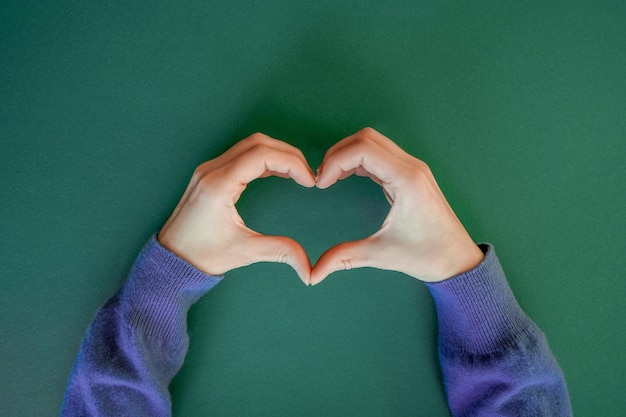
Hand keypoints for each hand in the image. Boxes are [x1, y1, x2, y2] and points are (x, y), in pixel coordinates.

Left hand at [158, 133, 316, 284]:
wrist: (171, 258)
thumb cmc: (201, 255)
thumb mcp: (243, 252)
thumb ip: (279, 251)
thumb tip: (309, 268)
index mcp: (219, 185)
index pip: (262, 155)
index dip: (291, 163)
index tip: (309, 181)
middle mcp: (212, 170)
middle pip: (258, 143)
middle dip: (288, 155)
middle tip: (307, 174)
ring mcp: (209, 169)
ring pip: (250, 145)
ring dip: (277, 153)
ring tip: (297, 172)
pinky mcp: (210, 173)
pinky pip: (241, 155)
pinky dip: (264, 159)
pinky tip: (278, 172)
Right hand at [311, 128, 483, 284]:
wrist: (458, 261)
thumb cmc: (428, 255)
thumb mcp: (382, 254)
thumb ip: (345, 257)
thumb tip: (314, 273)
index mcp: (406, 179)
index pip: (363, 149)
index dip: (335, 161)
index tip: (321, 184)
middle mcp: (411, 167)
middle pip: (366, 138)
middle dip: (338, 153)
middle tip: (322, 178)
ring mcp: (412, 168)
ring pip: (373, 143)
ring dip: (347, 155)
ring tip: (330, 178)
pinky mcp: (410, 175)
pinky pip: (380, 156)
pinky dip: (358, 161)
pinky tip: (346, 177)